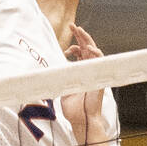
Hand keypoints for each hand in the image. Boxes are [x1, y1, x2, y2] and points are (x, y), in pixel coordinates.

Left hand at [61, 24, 104, 143]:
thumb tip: (46, 72)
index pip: (81, 52)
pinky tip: (89, 48)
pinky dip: (96, 54)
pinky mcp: (100, 78)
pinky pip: (100, 63)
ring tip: (80, 31)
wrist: (81, 120)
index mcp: (81, 71)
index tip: (67, 37)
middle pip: (87, 47)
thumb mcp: (63, 88)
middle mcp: (90, 69)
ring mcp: (95, 73)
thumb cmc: (73, 107)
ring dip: (87, 40)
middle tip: (72, 26)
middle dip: (80, 36)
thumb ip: (60, 77)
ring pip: (95, 51)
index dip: (75, 43)